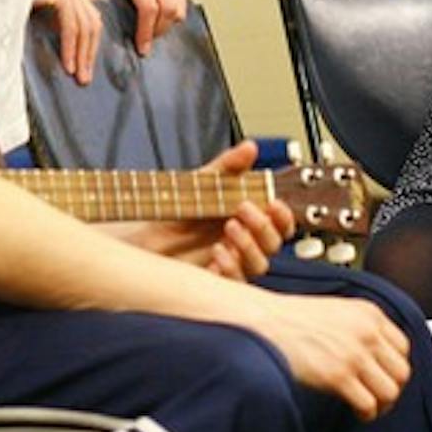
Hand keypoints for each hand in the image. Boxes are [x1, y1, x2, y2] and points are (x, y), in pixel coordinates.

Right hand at [33, 0, 102, 84]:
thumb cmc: (7, 1)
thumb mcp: (38, 12)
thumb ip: (56, 22)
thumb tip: (73, 53)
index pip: (91, 18)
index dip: (90, 46)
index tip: (86, 69)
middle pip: (92, 22)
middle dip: (88, 53)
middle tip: (84, 79)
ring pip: (84, 25)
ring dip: (81, 54)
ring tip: (76, 75)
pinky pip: (70, 24)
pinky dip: (70, 47)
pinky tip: (67, 64)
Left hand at [84, 0, 186, 56]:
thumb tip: (79, 11)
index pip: (148, 7)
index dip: (147, 31)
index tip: (142, 50)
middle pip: (167, 8)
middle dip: (158, 30)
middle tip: (147, 42)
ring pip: (177, 8)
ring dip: (167, 25)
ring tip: (152, 31)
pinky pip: (184, 5)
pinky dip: (175, 18)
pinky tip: (160, 20)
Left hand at [129, 142, 294, 279]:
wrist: (147, 231)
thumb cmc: (180, 208)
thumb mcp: (204, 181)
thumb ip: (228, 166)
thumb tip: (250, 148)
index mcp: (250, 220)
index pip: (280, 224)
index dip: (283, 216)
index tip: (274, 204)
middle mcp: (245, 243)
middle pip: (273, 244)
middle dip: (263, 226)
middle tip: (243, 209)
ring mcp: (232, 263)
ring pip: (258, 265)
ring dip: (249, 246)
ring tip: (230, 228)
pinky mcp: (215, 280)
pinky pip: (233, 283)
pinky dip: (230, 268)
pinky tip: (218, 253)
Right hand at [248, 293, 410, 420]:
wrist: (269, 322)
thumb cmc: (296, 318)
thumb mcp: (339, 310)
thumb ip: (362, 326)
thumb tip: (378, 354)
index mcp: (370, 313)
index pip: (403, 347)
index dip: (395, 365)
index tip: (386, 374)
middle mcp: (367, 332)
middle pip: (402, 371)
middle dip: (392, 387)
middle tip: (379, 395)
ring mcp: (354, 354)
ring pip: (390, 391)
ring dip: (382, 404)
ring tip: (370, 406)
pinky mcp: (339, 376)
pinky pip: (369, 405)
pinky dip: (367, 414)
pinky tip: (356, 411)